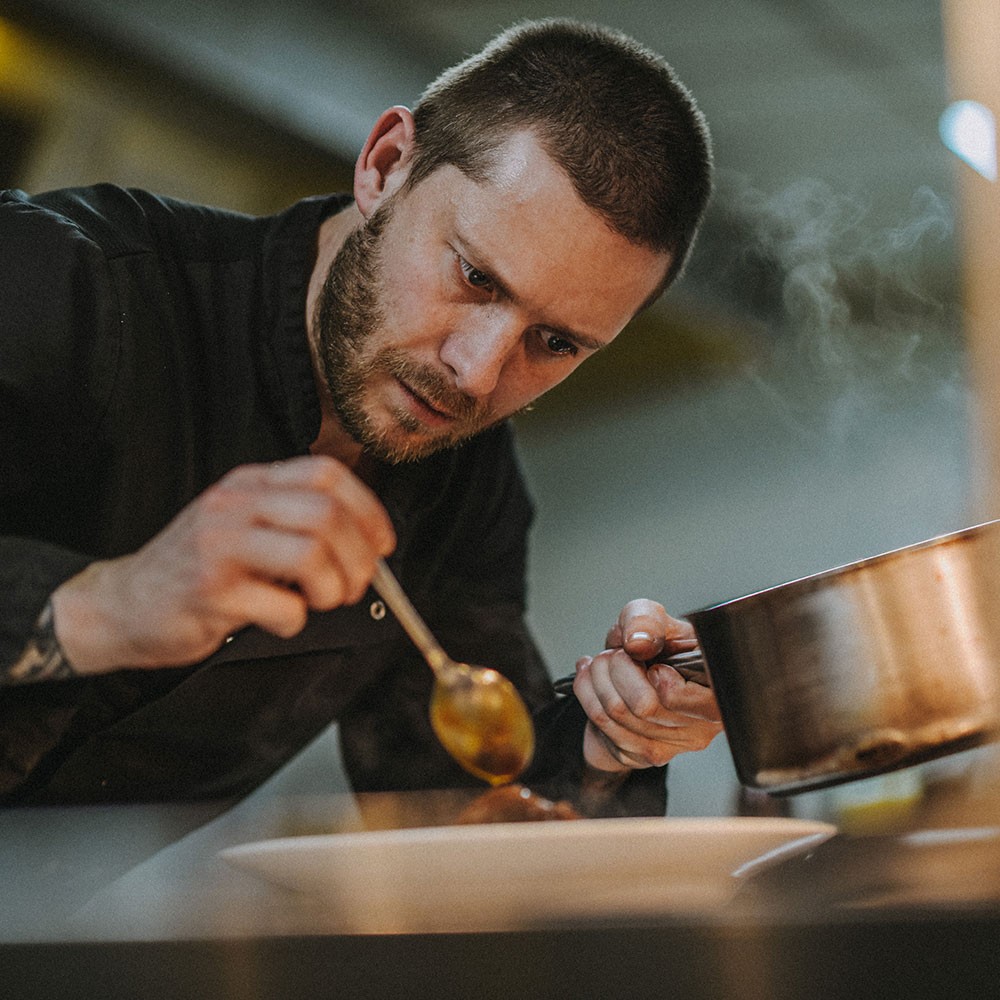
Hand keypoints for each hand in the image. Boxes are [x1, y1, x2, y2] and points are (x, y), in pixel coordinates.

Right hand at [51, 456, 395, 672]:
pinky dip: (295, 622)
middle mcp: (234, 504)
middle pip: (326, 515)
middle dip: (358, 559)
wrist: (123, 604)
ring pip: (311, 555)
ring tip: (321, 603)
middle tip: (354, 587)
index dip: (368, 509)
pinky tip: (277, 621)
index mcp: (250, 483)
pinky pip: (283, 607)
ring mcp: (218, 545)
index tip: (382, 545)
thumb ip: (295, 522)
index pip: (326, 474)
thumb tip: (370, 545)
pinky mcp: (209, 591)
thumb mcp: (244, 525)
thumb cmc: (197, 569)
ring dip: (333, 590)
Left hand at [573, 599, 722, 771]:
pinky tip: (590, 679)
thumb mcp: (654, 620)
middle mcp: (703, 724)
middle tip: (613, 653)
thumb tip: (638, 644)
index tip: (644, 656)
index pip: (686, 699)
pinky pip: (603, 725)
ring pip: (618, 714)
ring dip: (597, 678)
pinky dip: (587, 693)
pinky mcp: (644, 755)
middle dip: (615, 667)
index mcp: (717, 689)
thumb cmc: (656, 648)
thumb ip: (647, 620)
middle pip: (644, 705)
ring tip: (599, 663)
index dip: (658, 677)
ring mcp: (675, 745)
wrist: (634, 677)